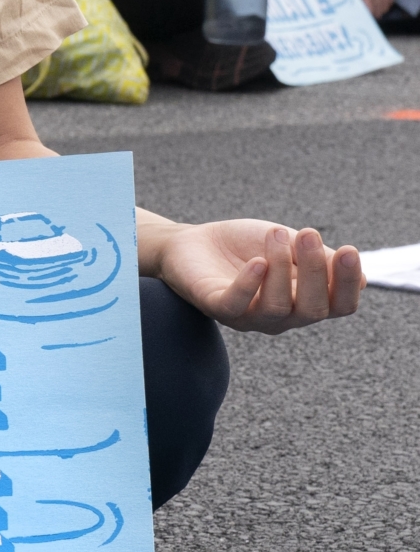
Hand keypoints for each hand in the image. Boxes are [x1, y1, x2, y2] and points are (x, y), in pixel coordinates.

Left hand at [150, 220, 361, 333]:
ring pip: (277, 307)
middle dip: (315, 271)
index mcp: (304, 301)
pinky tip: (257, 262)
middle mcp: (282, 317)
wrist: (192, 242)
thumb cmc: (245, 245)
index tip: (349, 250)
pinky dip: (250, 284)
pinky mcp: (217, 308)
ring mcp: (249, 317)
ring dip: (281, 267)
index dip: (348, 283)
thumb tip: (360, 278)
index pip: (339, 306)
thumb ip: (319, 259)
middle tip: (308, 234)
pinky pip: (237, 305)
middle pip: (313, 309)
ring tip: (275, 235)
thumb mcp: (289, 246)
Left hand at [343, 0, 397, 16]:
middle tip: (369, 19)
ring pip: (384, 5)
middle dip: (372, 16)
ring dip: (380, 11)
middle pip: (376, 9)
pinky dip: (387, 4)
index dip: (364, 17)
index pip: (365, 10)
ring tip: (376, 13)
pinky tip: (382, 6)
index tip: (361, 21)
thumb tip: (341, 9)